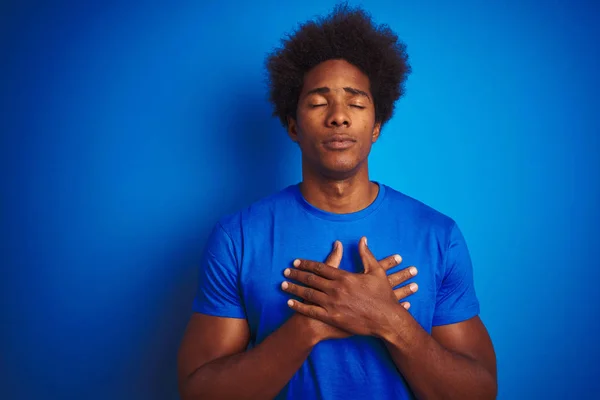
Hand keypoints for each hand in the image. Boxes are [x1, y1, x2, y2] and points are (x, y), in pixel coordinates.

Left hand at [282, 238, 417, 337]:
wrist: (387, 319)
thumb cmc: (383, 296)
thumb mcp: (377, 271)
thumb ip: (366, 254)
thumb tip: (362, 239)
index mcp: (344, 276)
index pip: (320, 267)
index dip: (306, 264)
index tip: (296, 262)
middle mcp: (335, 288)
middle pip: (311, 279)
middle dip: (296, 274)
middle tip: (285, 271)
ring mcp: (333, 303)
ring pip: (308, 294)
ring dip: (294, 288)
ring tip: (283, 284)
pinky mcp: (332, 317)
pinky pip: (311, 311)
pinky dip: (299, 306)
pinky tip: (290, 302)